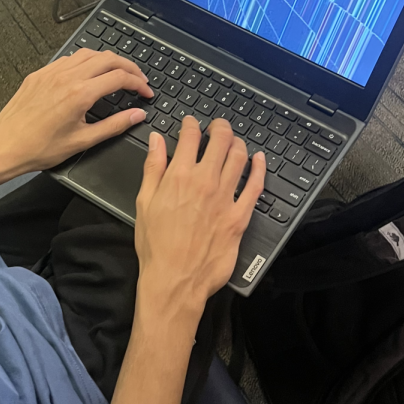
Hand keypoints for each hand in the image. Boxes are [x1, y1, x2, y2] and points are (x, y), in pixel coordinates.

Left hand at [0, 49, 152, 175]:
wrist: (4, 146)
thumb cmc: (39, 148)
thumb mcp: (83, 141)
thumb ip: (114, 125)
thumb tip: (137, 115)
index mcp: (80, 94)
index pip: (119, 78)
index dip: (138, 83)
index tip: (146, 92)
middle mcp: (66, 77)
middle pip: (107, 58)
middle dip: (128, 67)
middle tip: (138, 79)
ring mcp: (51, 72)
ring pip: (88, 53)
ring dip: (107, 60)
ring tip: (117, 73)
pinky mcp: (39, 74)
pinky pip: (68, 59)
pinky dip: (85, 62)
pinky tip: (89, 74)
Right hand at [134, 116, 265, 314]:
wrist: (175, 280)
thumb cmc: (155, 246)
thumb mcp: (144, 203)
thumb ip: (152, 168)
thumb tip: (155, 140)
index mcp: (178, 176)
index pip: (189, 137)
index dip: (190, 124)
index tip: (190, 123)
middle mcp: (205, 182)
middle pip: (220, 141)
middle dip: (219, 127)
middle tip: (217, 126)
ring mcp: (226, 198)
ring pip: (239, 158)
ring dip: (237, 143)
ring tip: (233, 142)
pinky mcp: (240, 217)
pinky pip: (256, 186)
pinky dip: (259, 168)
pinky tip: (258, 160)